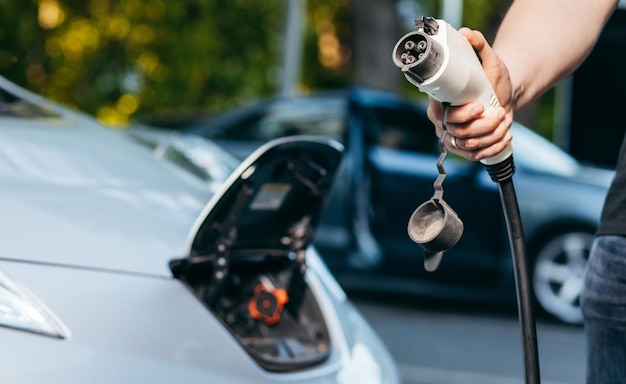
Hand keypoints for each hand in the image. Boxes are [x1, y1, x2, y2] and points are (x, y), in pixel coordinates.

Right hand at [427, 28, 514, 160]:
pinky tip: (505, 137)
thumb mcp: (488, 58)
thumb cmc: (492, 76)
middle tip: (500, 113)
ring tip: (505, 122)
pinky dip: (493, 148)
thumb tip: (467, 33)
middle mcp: (442, 121)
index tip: (480, 106)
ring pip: (469, 146)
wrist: (503, 92)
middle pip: (459, 132)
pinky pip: (475, 156)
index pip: (443, 115)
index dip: (462, 115)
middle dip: (484, 125)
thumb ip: (477, 44)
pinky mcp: (464, 149)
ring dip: (492, 135)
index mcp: (439, 100)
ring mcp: (452, 136)